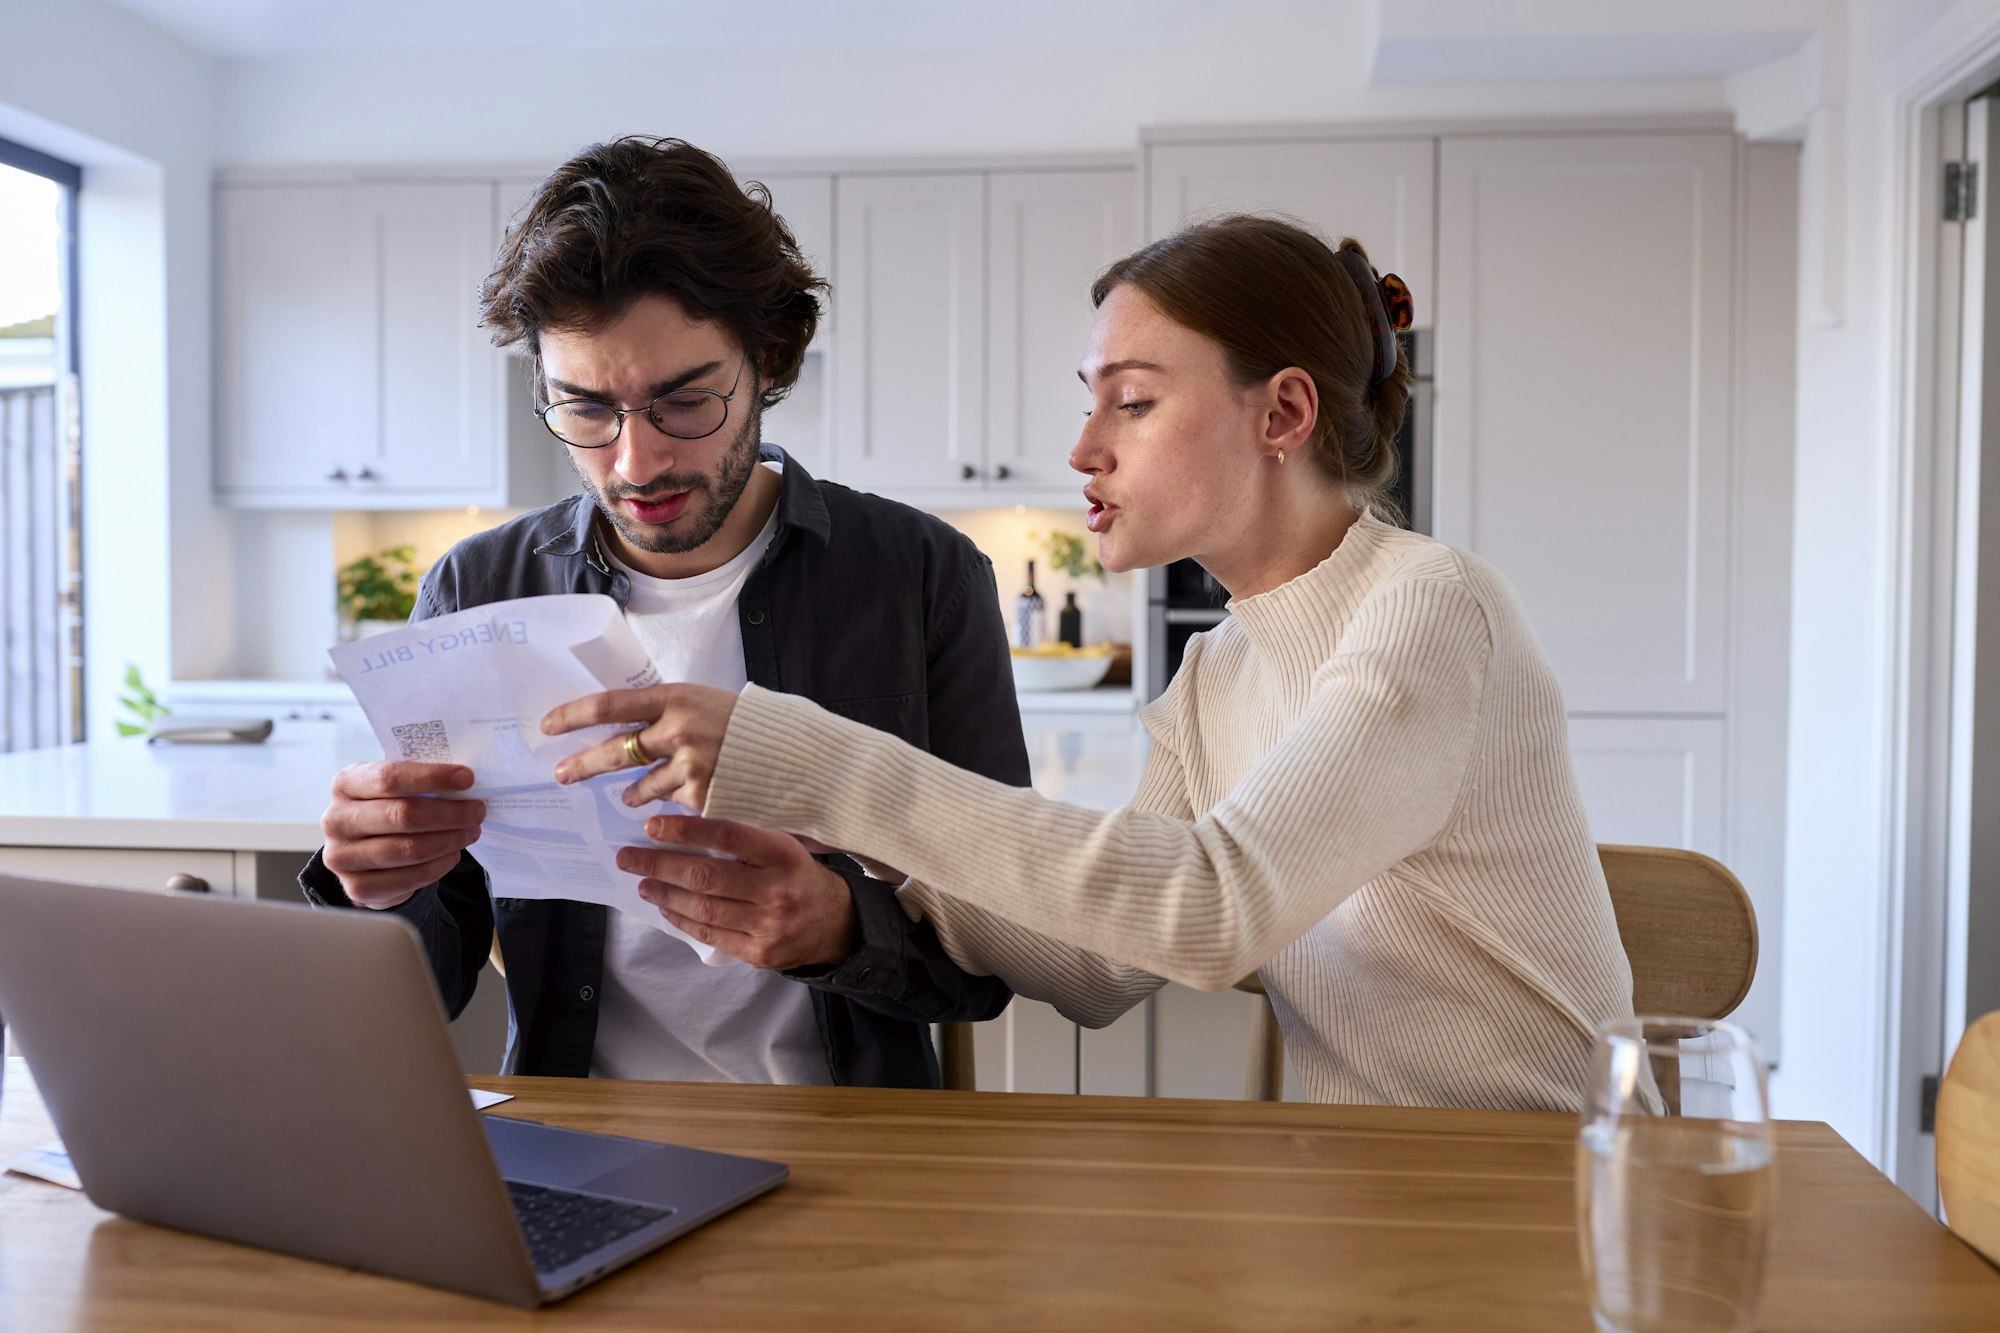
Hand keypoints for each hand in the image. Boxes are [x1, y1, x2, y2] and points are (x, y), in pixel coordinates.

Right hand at [320, 762, 484, 909]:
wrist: (366, 853)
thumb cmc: (387, 810)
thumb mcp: (395, 788)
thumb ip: (419, 782)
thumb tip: (465, 781)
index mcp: (344, 784)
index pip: (389, 777)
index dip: (432, 777)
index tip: (467, 778)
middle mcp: (335, 820)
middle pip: (403, 815)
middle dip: (449, 813)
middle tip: (477, 810)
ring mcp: (342, 857)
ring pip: (410, 849)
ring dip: (450, 840)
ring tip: (471, 831)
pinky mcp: (357, 888)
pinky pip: (411, 877)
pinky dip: (440, 865)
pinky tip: (453, 854)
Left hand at [542, 683, 737, 810]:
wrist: (790, 750)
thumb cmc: (741, 722)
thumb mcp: (700, 700)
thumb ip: (662, 712)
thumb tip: (618, 726)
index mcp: (674, 698)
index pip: (610, 705)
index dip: (573, 715)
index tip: (548, 725)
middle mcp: (677, 731)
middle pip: (614, 751)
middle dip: (582, 765)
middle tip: (561, 774)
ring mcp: (689, 766)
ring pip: (641, 786)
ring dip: (631, 793)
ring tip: (627, 797)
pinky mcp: (701, 796)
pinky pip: (670, 802)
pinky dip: (671, 801)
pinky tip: (682, 796)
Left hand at [616, 814, 857, 970]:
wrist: (837, 924)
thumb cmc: (799, 875)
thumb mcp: (784, 847)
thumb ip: (744, 839)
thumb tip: (684, 829)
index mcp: (783, 855)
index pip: (728, 838)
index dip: (686, 831)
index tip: (652, 826)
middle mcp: (777, 890)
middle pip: (706, 878)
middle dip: (659, 865)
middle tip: (628, 857)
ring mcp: (768, 926)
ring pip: (703, 909)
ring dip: (665, 894)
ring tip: (643, 883)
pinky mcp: (759, 954)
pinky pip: (710, 935)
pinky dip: (682, 920)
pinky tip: (666, 907)